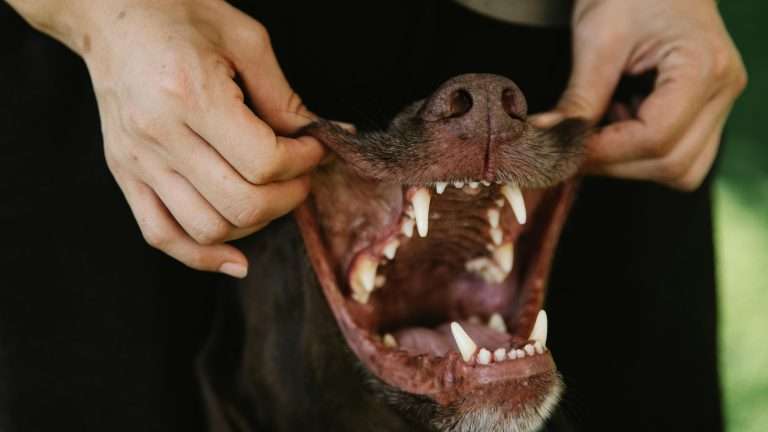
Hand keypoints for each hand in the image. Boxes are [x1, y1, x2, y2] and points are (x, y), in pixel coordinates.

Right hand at [20, 0, 325, 276]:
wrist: (110, 12)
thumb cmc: (178, 15)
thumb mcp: (244, 40)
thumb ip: (284, 97)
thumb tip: (326, 134)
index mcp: (191, 96)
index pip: (264, 162)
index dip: (304, 161)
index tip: (314, 147)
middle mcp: (159, 136)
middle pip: (241, 203)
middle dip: (288, 196)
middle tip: (301, 175)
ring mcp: (137, 161)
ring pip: (207, 228)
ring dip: (254, 222)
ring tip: (271, 196)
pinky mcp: (125, 173)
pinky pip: (161, 235)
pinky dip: (201, 256)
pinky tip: (235, 258)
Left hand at [533, 0, 746, 189]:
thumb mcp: (597, 40)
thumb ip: (579, 99)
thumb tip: (548, 140)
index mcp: (702, 67)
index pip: (655, 138)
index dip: (604, 152)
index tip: (564, 150)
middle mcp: (722, 91)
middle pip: (672, 163)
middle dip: (615, 164)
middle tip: (571, 149)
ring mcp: (720, 103)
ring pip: (682, 169)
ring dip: (630, 163)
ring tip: (599, 131)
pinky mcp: (707, 109)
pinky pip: (680, 154)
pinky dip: (642, 153)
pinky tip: (617, 124)